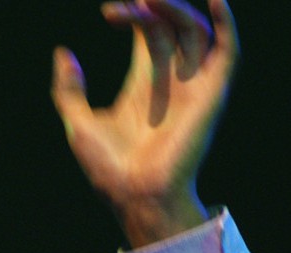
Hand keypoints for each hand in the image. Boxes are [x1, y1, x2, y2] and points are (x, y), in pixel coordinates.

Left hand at [51, 0, 238, 246]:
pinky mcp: (212, 93)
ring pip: (194, 28)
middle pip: (170, 22)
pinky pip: (228, 51)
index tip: (109, 12)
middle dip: (151, 4)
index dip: (133, 11)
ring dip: (176, 7)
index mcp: (144, 81)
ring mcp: (194, 84)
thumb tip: (63, 54)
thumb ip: (68, 91)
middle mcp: (171, 78)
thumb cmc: (110, 169)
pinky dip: (226, 22)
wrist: (136, 194)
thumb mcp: (78, 125)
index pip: (147, 28)